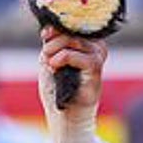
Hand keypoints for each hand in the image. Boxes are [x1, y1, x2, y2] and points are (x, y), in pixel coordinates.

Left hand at [39, 27, 107, 142]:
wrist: (63, 117)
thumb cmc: (57, 91)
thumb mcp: (49, 62)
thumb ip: (51, 45)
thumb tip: (49, 30)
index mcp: (86, 45)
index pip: (76, 25)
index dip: (59, 26)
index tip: (45, 34)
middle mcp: (96, 49)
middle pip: (76, 30)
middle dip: (55, 39)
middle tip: (46, 53)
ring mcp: (98, 60)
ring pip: (78, 41)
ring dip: (57, 49)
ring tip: (50, 62)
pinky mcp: (96, 73)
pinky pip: (82, 57)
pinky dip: (64, 58)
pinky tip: (54, 67)